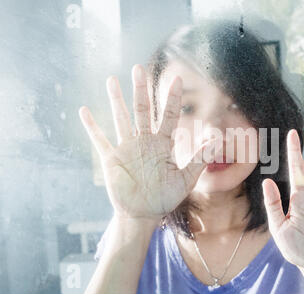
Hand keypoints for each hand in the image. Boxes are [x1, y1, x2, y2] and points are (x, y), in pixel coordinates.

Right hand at [79, 65, 216, 219]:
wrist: (143, 214)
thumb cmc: (165, 197)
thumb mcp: (185, 179)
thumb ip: (199, 159)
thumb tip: (217, 140)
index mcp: (163, 144)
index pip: (169, 116)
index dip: (172, 98)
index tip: (177, 79)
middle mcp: (145, 141)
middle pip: (143, 110)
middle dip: (141, 90)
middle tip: (139, 68)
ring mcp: (127, 148)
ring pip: (121, 119)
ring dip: (116, 100)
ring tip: (112, 80)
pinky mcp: (111, 159)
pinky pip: (100, 140)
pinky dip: (92, 127)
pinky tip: (84, 111)